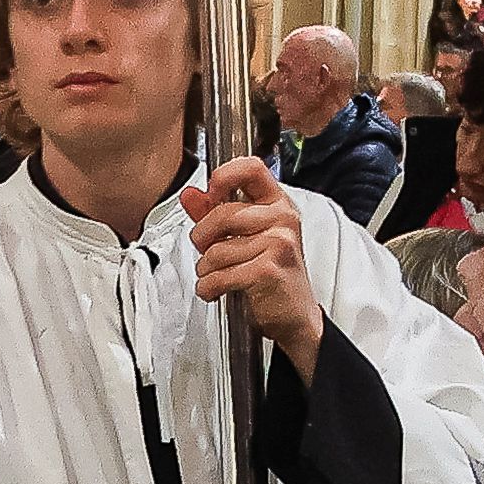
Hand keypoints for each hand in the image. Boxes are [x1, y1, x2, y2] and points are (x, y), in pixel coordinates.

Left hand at [187, 155, 328, 377]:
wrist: (294, 316)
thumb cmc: (270, 275)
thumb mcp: (244, 238)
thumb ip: (214, 213)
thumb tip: (190, 195)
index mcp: (277, 204)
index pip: (251, 168)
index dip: (223, 177)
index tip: (211, 194)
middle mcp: (282, 219)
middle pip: (222, 213)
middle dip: (203, 238)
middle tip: (208, 250)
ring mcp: (278, 244)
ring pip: (216, 250)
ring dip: (206, 270)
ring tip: (219, 276)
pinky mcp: (268, 270)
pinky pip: (218, 275)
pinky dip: (209, 288)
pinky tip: (218, 290)